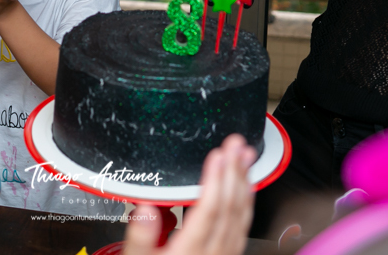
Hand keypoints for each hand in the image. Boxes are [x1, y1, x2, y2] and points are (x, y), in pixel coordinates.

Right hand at [123, 135, 255, 254]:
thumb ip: (139, 238)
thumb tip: (145, 207)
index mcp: (189, 254)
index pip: (208, 212)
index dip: (215, 182)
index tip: (218, 155)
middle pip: (230, 210)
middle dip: (235, 173)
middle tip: (237, 144)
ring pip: (241, 218)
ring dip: (245, 184)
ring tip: (247, 156)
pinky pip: (243, 228)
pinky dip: (246, 204)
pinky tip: (246, 187)